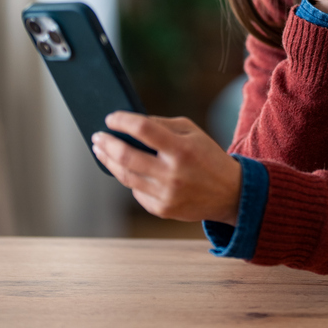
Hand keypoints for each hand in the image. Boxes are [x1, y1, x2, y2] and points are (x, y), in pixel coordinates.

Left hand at [92, 112, 241, 224]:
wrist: (230, 194)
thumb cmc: (208, 157)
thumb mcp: (192, 133)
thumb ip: (163, 125)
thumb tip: (132, 123)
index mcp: (181, 149)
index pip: (143, 129)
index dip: (122, 121)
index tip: (110, 118)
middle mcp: (172, 173)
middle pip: (126, 156)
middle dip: (106, 144)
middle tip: (97, 136)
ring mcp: (166, 194)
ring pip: (125, 176)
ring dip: (108, 161)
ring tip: (101, 151)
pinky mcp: (162, 209)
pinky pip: (136, 192)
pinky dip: (130, 179)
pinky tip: (126, 171)